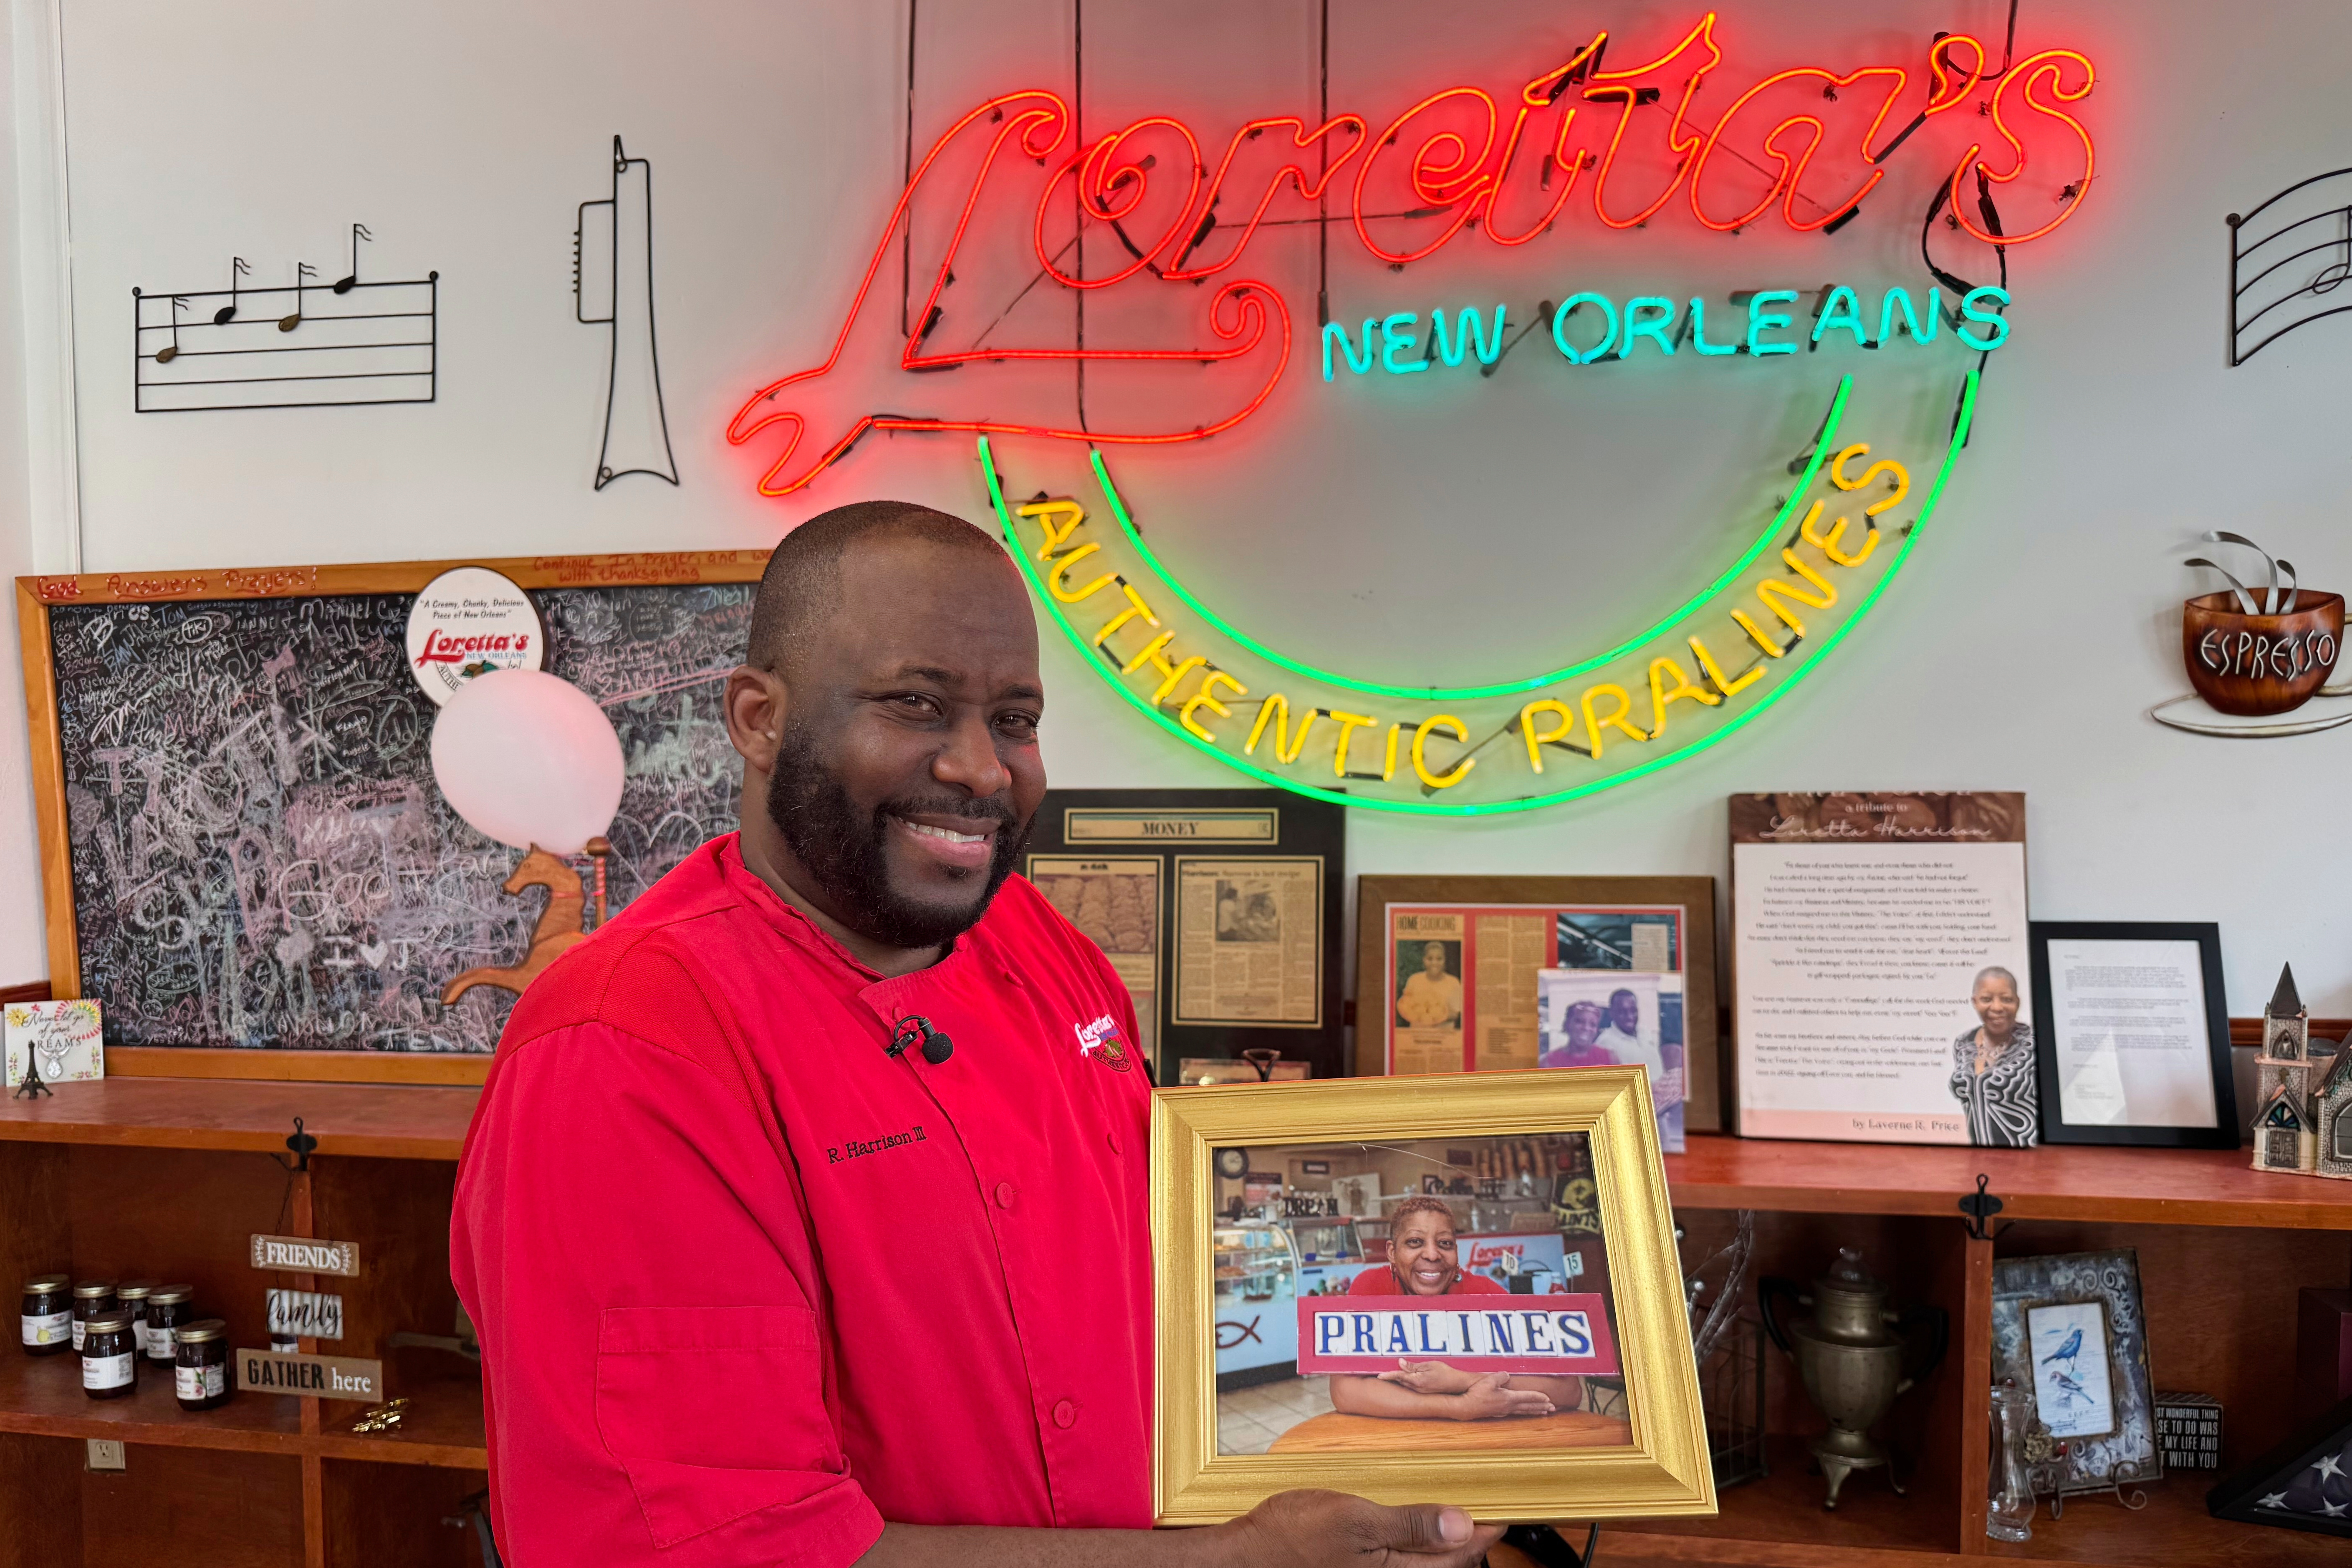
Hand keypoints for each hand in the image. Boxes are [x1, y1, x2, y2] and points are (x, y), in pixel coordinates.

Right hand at [1220, 1490, 1503, 1567]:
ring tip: (1453, 1516)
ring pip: (1422, 1565)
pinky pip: (1398, 1565)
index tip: (1504, 1509)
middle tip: (1484, 1510)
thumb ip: (1410, 1524)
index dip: (1486, 1530)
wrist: (1246, 1558)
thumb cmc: (1291, 1539)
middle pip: (1445, 1564)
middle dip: (1468, 1539)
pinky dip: (1413, 1547)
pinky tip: (1407, 1527)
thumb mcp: (1354, 1520)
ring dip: (1440, 1544)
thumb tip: (1461, 1526)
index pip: (1460, 1554)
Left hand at [1374, 1360, 1476, 1395]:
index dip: (1388, 1375)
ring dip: (1398, 1378)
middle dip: (1391, 1377)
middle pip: (1400, 1380)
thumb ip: (1413, 1366)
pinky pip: (1411, 1385)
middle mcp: (1417, 1388)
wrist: (1456, 1384)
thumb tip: (1400, 1363)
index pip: (1399, 1376)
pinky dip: (1405, 1381)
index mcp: (1417, 1380)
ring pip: (1405, 1383)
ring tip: (1389, 1373)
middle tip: (1381, 1372)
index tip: (1379, 1375)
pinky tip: (1404, 1376)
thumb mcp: (1429, 1365)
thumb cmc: (1444, 1372)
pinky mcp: (1423, 1391)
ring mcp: (1420, 1391)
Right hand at [1452, 1373, 1552, 1421]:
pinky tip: (1524, 1412)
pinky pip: (1517, 1412)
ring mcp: (1504, 1411)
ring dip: (1535, 1411)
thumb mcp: (1489, 1381)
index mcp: (1509, 1398)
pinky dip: (1525, 1412)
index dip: (1539, 1397)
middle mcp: (1509, 1406)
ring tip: (1544, 1412)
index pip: (1528, 1397)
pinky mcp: (1499, 1413)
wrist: (1467, 1407)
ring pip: (1524, 1411)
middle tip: (1553, 1408)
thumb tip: (1507, 1375)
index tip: (1549, 1398)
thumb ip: (1500, 1376)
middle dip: (1542, 1407)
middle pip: (1529, 1407)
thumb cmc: (1477, 1394)